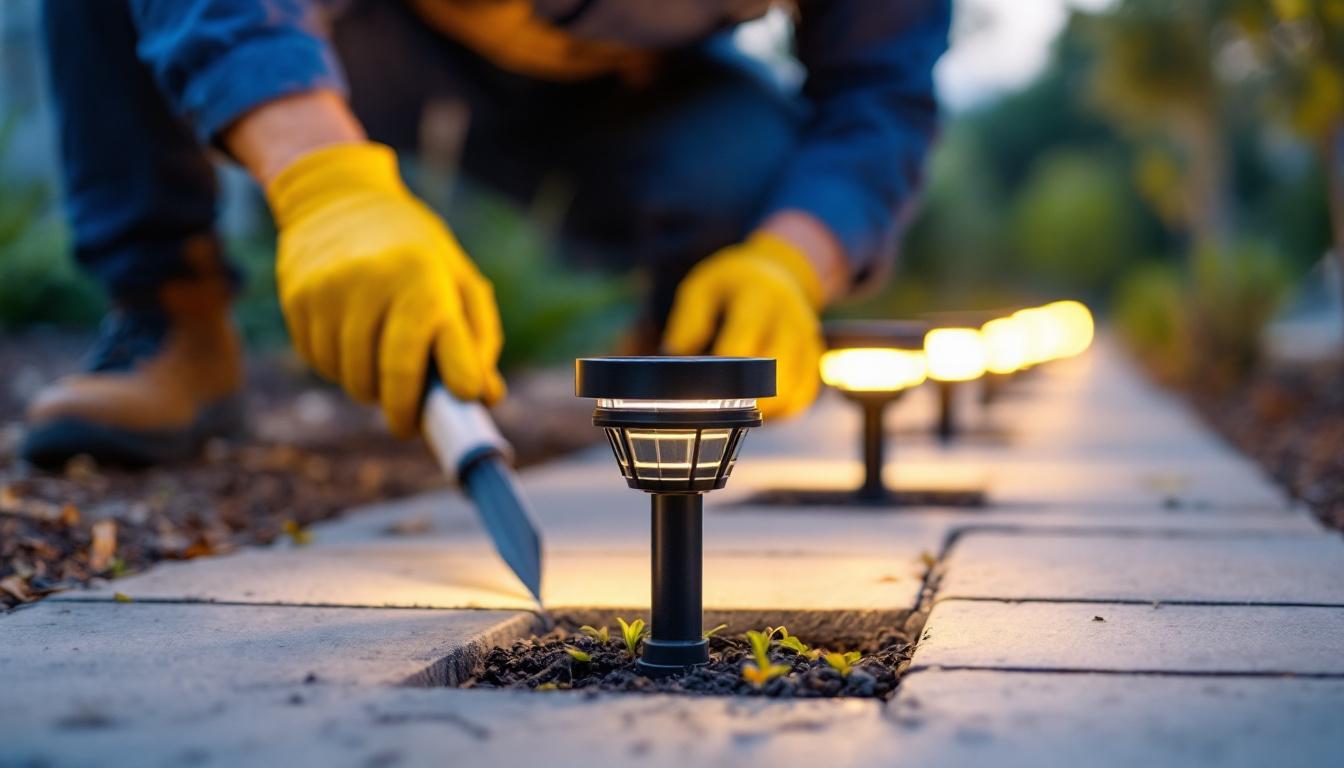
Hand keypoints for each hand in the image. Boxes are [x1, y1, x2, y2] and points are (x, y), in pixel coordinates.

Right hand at [266, 142, 504, 436]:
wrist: (339, 199)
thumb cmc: (415, 249)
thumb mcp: (459, 280)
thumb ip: (478, 339)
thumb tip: (487, 398)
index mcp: (425, 279)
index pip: (443, 358)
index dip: (456, 392)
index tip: (460, 404)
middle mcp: (375, 284)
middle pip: (389, 379)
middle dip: (403, 412)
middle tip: (408, 423)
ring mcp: (330, 291)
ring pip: (351, 378)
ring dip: (368, 387)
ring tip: (380, 365)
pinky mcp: (297, 299)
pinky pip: (320, 362)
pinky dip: (339, 366)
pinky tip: (350, 339)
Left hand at [662, 232, 824, 418]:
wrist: (775, 270)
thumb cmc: (730, 285)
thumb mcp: (701, 288)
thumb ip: (688, 321)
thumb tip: (676, 358)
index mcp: (759, 297)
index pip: (741, 345)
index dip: (719, 375)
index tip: (698, 391)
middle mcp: (790, 318)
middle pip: (774, 373)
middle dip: (743, 397)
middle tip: (716, 405)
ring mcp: (808, 338)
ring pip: (793, 390)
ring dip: (763, 409)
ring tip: (736, 406)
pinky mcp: (814, 357)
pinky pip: (804, 395)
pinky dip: (781, 410)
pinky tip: (759, 407)